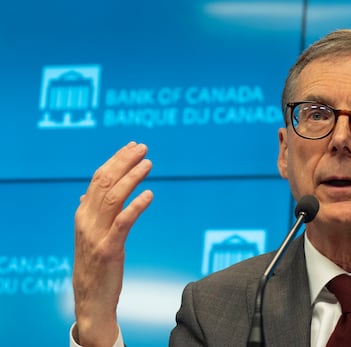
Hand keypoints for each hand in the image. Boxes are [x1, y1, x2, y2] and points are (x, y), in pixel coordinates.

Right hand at [72, 142, 153, 345]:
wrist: (90, 299)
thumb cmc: (95, 265)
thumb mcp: (90, 236)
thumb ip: (90, 214)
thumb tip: (86, 195)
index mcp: (83, 214)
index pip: (99, 179)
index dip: (115, 161)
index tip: (132, 147)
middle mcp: (86, 220)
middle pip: (105, 183)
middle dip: (124, 162)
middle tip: (143, 148)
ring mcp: (96, 235)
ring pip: (113, 198)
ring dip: (132, 178)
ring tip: (149, 164)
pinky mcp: (109, 249)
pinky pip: (123, 223)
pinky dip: (136, 206)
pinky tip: (149, 194)